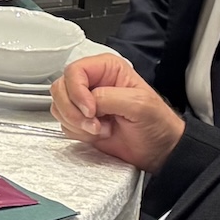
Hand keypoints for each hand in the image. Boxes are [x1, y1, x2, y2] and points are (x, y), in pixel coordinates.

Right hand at [51, 53, 183, 172]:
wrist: (159, 152)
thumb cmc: (158, 124)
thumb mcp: (139, 105)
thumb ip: (109, 97)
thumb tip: (87, 101)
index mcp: (107, 68)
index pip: (74, 71)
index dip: (77, 92)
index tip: (91, 110)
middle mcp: (93, 82)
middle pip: (61, 88)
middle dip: (74, 110)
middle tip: (94, 123)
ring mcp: (85, 102)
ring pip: (59, 107)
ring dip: (77, 123)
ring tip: (101, 129)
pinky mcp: (81, 121)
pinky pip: (64, 124)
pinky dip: (78, 133)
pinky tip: (99, 134)